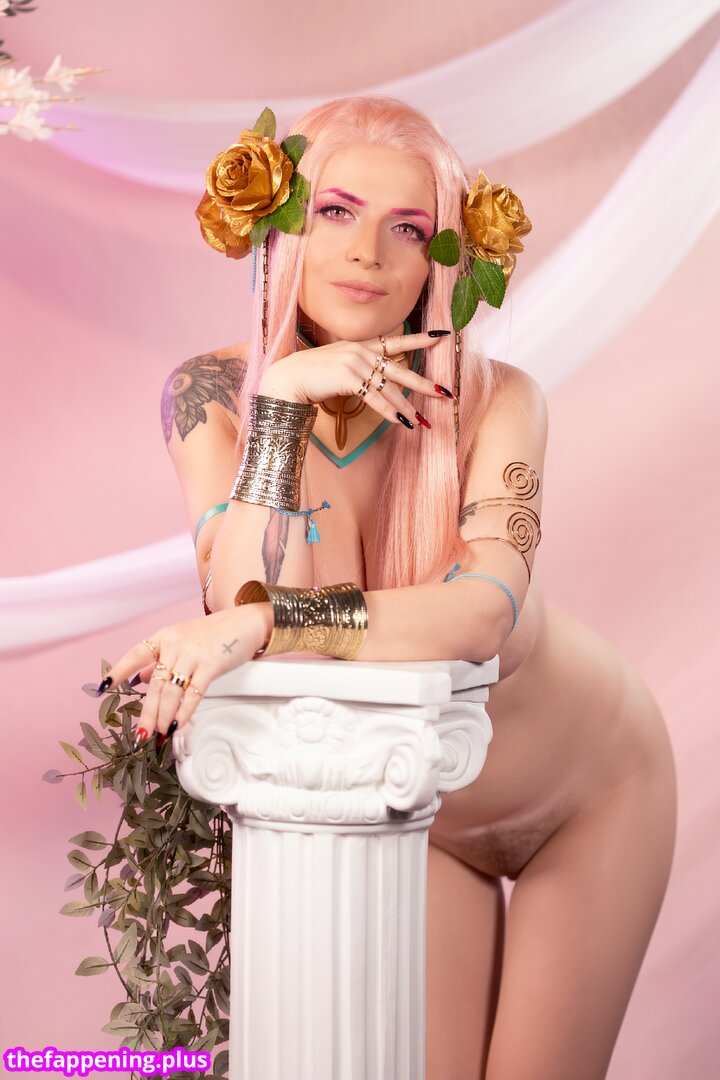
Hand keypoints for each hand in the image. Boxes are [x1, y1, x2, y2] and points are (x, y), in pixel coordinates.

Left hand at [99, 603, 270, 742]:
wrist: (246, 621)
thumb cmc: (216, 634)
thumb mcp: (183, 641)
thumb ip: (161, 660)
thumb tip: (139, 679)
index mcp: (164, 637)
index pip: (135, 655)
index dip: (119, 671)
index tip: (102, 688)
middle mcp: (175, 644)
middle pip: (154, 684)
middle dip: (147, 713)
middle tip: (140, 735)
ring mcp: (192, 653)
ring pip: (171, 692)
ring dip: (164, 717)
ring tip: (159, 735)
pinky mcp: (211, 664)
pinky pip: (193, 693)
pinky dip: (183, 712)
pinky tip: (177, 724)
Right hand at [258, 330, 453, 428]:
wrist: (287, 379)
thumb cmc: (312, 376)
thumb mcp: (340, 365)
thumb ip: (359, 367)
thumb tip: (377, 380)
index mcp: (361, 345)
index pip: (397, 340)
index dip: (420, 338)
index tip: (442, 335)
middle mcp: (361, 351)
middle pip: (401, 368)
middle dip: (424, 383)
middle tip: (445, 392)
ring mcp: (355, 363)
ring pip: (390, 388)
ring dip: (407, 407)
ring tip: (423, 421)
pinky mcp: (348, 378)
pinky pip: (375, 398)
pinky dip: (389, 412)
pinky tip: (400, 423)